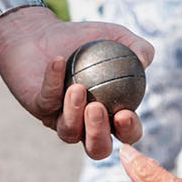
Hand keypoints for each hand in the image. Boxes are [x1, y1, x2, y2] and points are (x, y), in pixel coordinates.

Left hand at [0, 7, 154, 158]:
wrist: (43, 32)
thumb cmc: (84, 39)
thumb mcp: (116, 37)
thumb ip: (137, 46)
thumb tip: (145, 60)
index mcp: (110, 114)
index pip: (126, 133)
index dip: (129, 131)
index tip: (126, 113)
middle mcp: (85, 124)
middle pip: (97, 148)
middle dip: (99, 136)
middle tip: (98, 110)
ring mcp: (59, 119)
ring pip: (68, 132)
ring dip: (74, 114)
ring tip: (77, 88)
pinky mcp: (37, 107)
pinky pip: (46, 101)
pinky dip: (52, 82)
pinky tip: (56, 62)